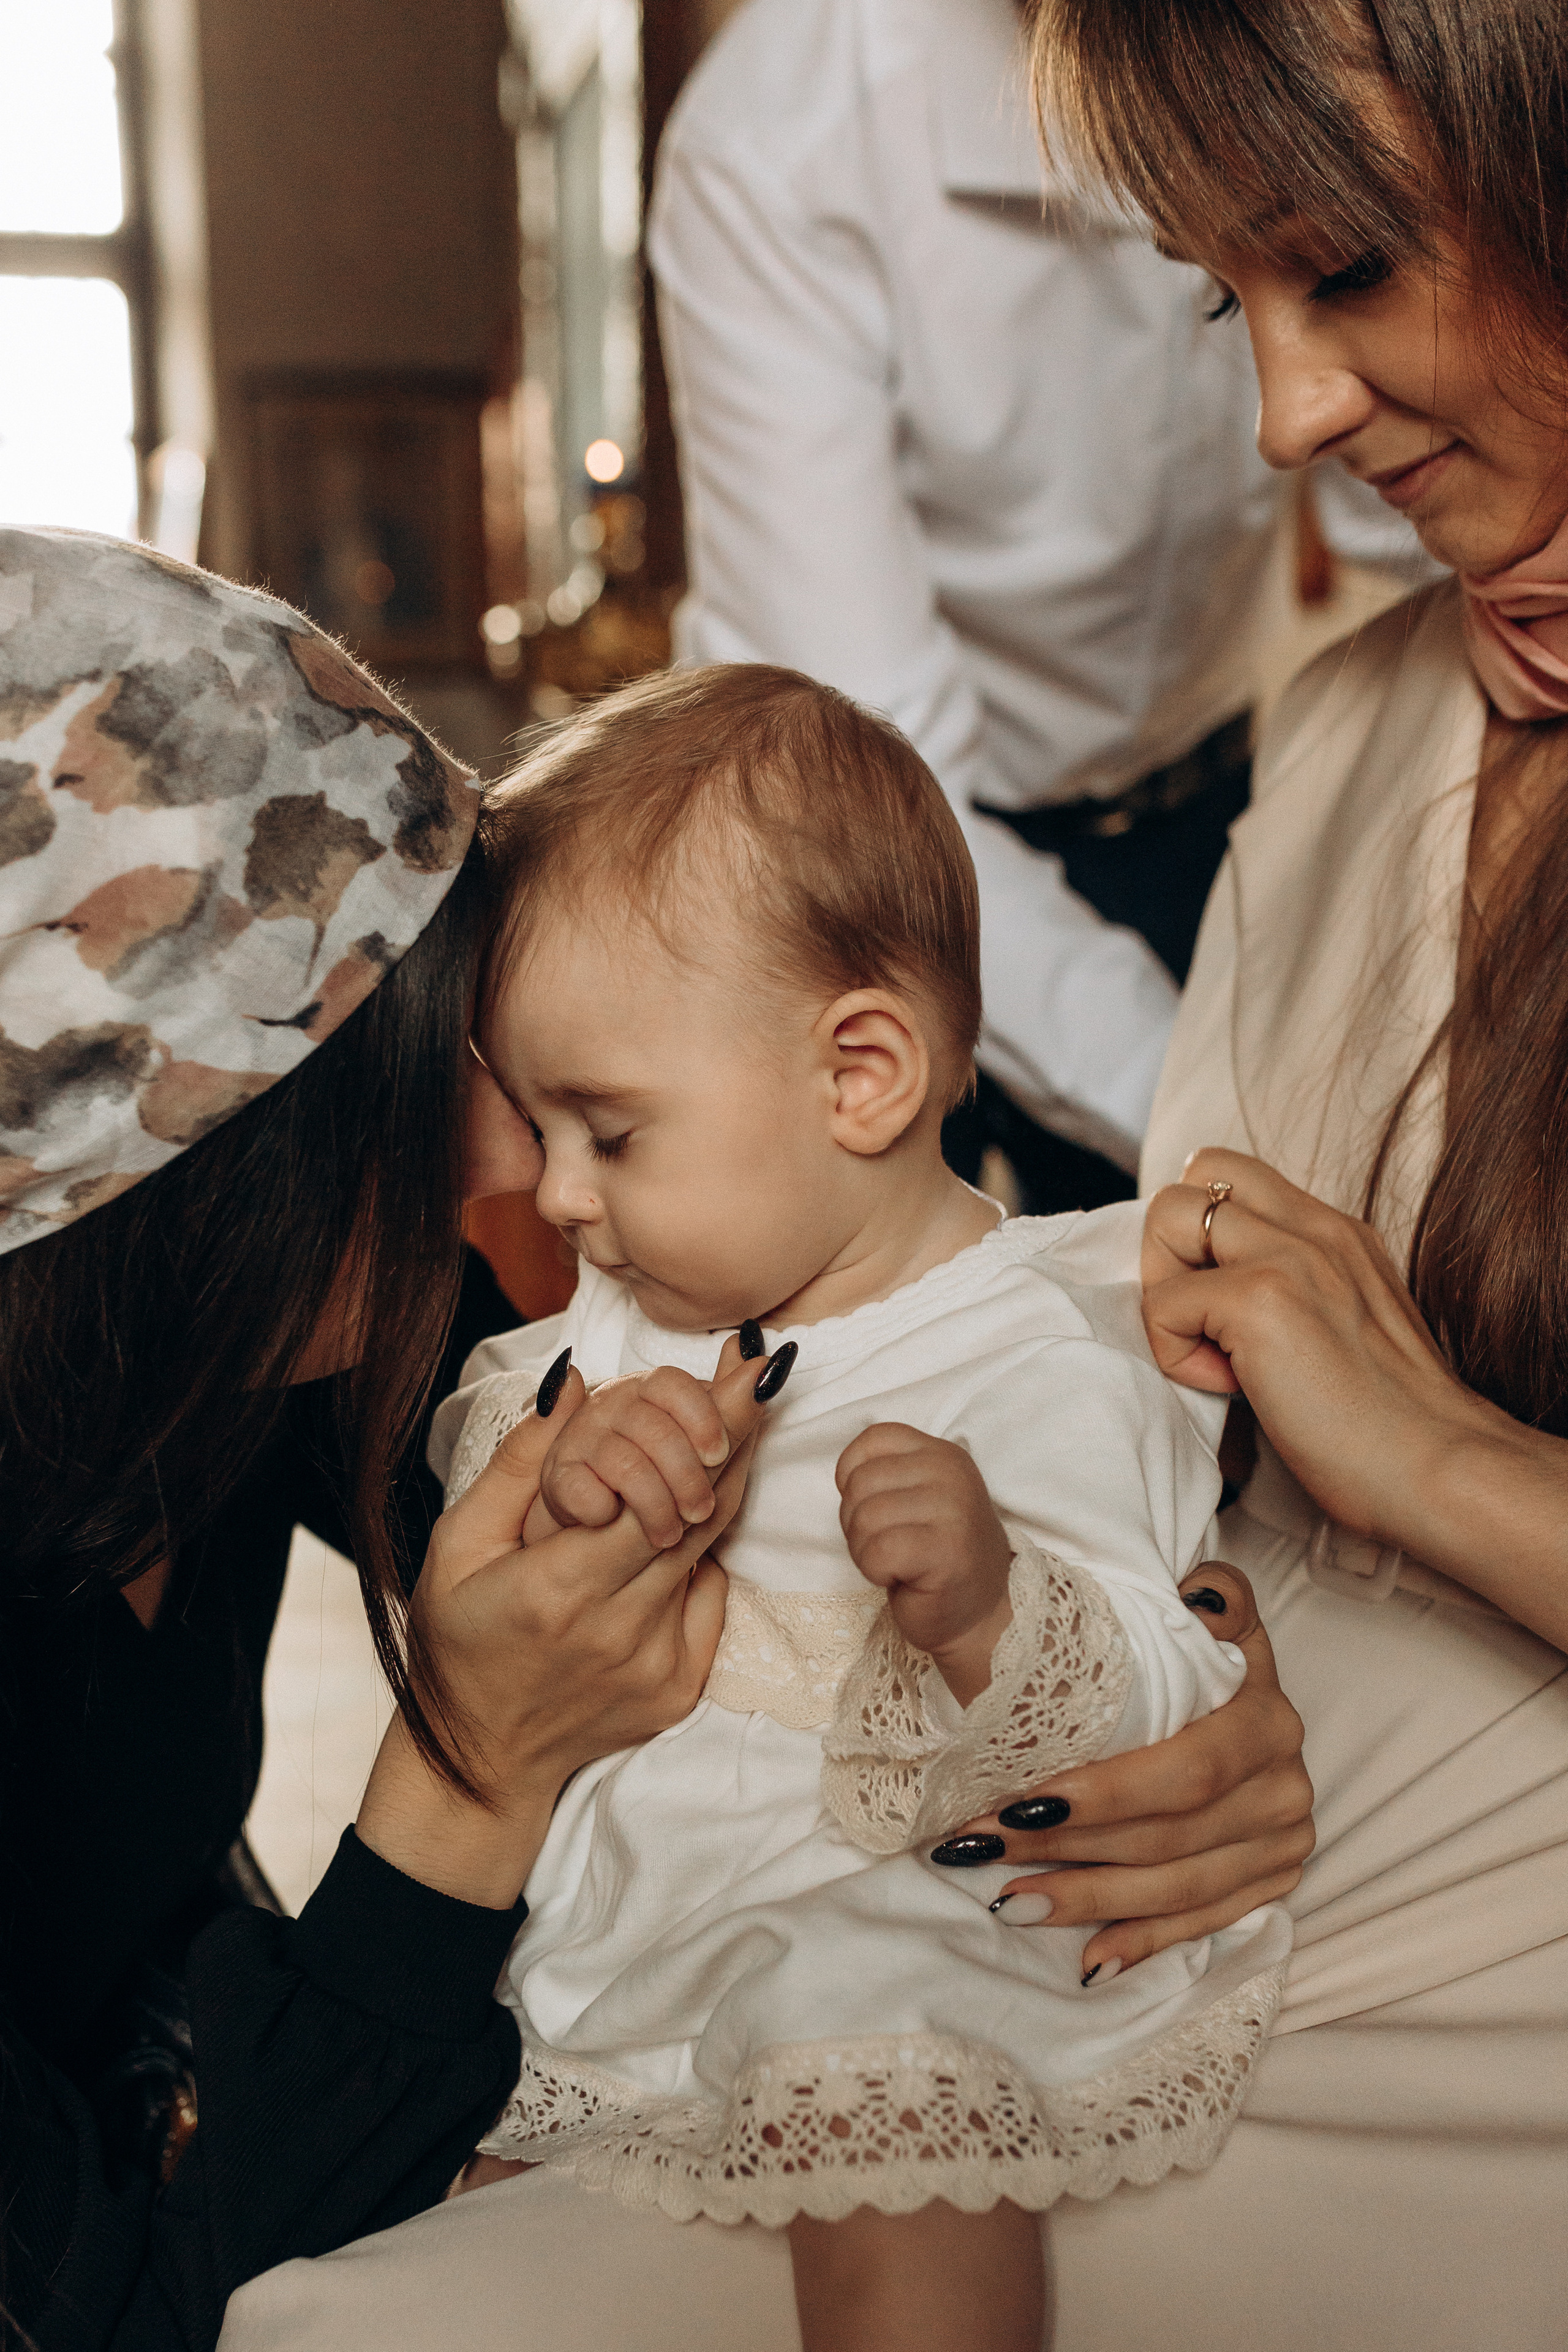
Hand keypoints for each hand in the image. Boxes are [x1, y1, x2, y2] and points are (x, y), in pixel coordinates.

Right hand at [355, 1337, 778, 1907]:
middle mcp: (620, 1627)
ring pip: (709, 1551)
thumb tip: (571, 1386)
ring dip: (720, 1487)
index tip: (743, 1375)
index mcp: (560, 1588)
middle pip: (700, 1512)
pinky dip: (698, 1558)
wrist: (480, 1760)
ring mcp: (658, 1663)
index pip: (653, 1491)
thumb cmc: (457, 1645)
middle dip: (733, 1439)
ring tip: (730, 1432)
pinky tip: (671, 1532)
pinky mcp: (679, 1687)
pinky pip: (707, 1599)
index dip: (706, 1429)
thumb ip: (517, 1465)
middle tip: (759, 1379)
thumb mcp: (458, 1547)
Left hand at [836, 1424, 1013, 1704]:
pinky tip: (902, 1577)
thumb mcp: (917, 1496)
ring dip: (865, 1550)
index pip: (873, 1439)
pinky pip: (876, 1552)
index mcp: (942, 1454)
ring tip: (896, 1562)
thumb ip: (886, 1473)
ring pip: (864, 1518)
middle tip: (889, 1545)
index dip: (853, 1476)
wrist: (979, 1614)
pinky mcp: (946, 1552)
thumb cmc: (936, 1556)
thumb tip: (845, 1476)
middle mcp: (952, 1474)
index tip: (876, 1507)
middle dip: (857, 1521)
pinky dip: (876, 1571)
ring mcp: (953, 1511)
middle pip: (860, 1482)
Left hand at [947, 1563, 1313, 1976]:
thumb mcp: (1210, 1610)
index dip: (1101, 1796)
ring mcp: (1283, 1843)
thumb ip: (1212, 1596)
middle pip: (1168, 1836)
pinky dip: (1141, 1942)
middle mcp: (1286, 1788)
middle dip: (1067, 1848)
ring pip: (1176, 1887)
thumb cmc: (1195, 1652)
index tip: (1017, 1805)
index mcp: (1267, 1719)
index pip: (1183, 1773)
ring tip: (1008, 1900)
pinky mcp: (1272, 1884)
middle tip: (983, 1848)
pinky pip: (1201, 1925)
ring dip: (1086, 1900)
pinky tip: (1086, 1959)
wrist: (1241, 1697)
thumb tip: (1193, 1596)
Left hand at [1140, 1147, 1474, 1551]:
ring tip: (1214, 1351)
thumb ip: (1293, 1291)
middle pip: (1196, 1174)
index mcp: (1335, 1234)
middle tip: (1202, 1321)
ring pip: (1169, 1214)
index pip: (1235, 1178)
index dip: (1203, 1237)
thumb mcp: (1343, 1327)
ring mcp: (1291, 1257)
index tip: (1223, 1310)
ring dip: (1166, 1288)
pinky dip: (1174, 1350)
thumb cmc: (1388, 1428)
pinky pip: (1163, 1301)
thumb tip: (1213, 1306)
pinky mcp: (1262, 1299)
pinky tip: (1230, 1387)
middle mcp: (1316, 1229)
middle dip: (1171, 1246)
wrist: (1439, 1469)